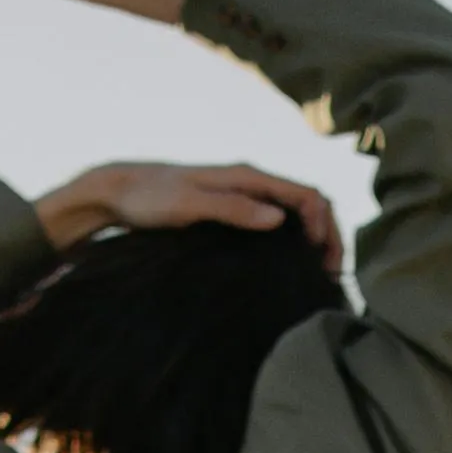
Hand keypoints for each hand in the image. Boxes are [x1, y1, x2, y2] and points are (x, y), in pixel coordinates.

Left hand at [34, 156, 344, 273]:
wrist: (120, 193)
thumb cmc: (150, 198)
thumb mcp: (190, 204)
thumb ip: (234, 208)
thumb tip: (280, 218)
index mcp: (248, 177)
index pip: (307, 195)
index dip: (325, 226)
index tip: (321, 261)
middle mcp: (252, 183)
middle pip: (308, 204)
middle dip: (328, 235)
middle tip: (331, 274)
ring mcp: (244, 197)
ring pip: (295, 215)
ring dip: (313, 241)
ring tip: (318, 276)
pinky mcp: (233, 212)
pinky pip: (275, 225)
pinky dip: (291, 244)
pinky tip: (288, 269)